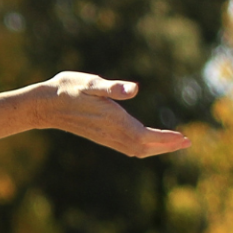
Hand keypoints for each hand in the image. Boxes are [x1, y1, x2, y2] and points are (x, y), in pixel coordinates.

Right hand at [37, 72, 190, 157]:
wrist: (45, 104)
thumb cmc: (67, 89)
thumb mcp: (89, 83)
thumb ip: (111, 87)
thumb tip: (133, 89)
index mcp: (112, 120)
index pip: (145, 136)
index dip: (165, 139)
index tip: (184, 138)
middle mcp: (110, 132)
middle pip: (144, 147)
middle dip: (166, 146)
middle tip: (187, 143)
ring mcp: (105, 136)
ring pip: (136, 149)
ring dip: (156, 148)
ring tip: (174, 143)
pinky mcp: (101, 135)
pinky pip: (127, 147)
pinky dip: (143, 147)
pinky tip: (147, 142)